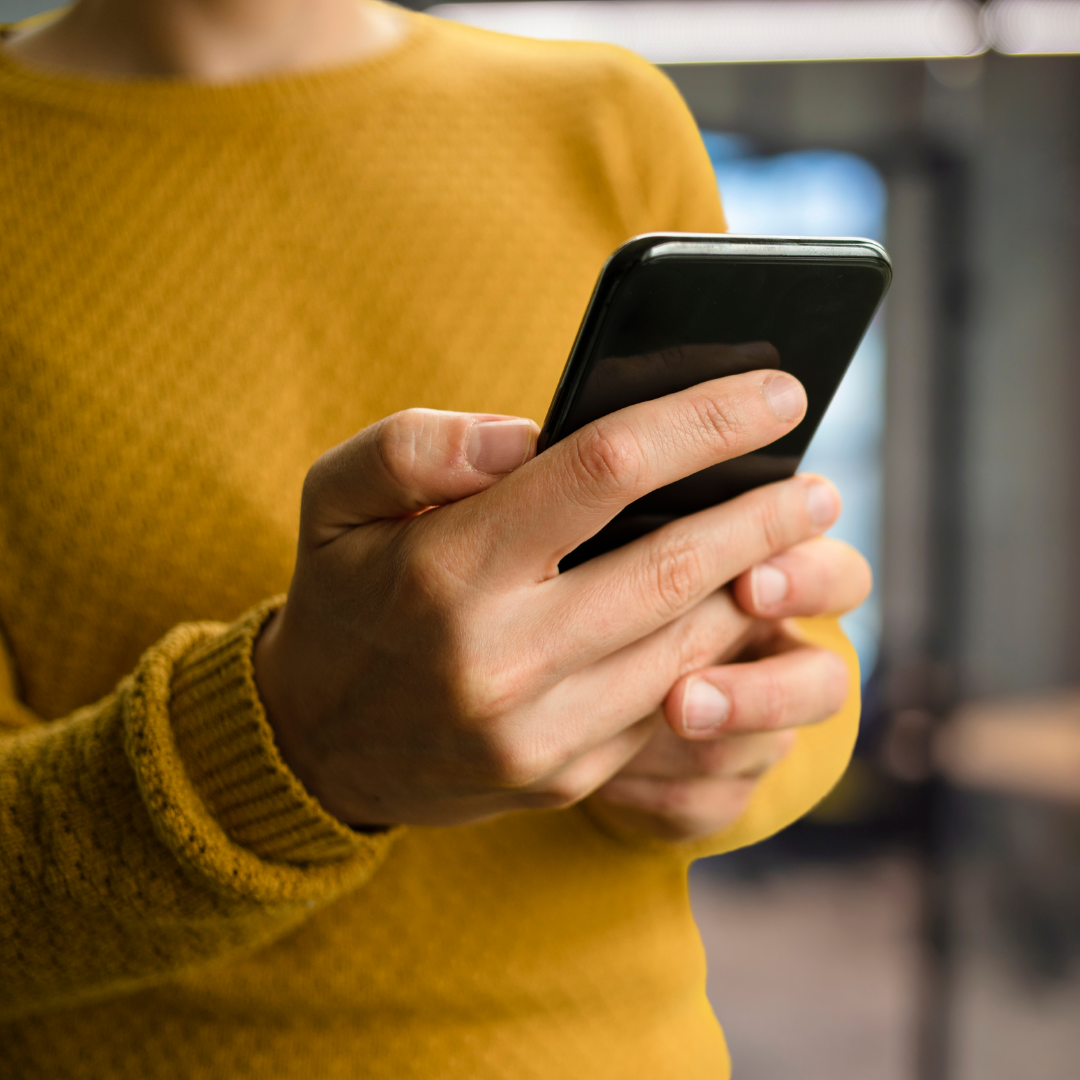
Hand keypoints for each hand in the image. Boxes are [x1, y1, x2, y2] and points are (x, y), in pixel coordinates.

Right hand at [254, 365, 841, 827]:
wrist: (315, 741)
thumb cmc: (341, 595)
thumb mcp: (336, 496)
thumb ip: (420, 446)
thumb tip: (531, 436)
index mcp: (449, 571)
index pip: (603, 471)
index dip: (702, 422)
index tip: (777, 394)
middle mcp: (502, 660)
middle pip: (673, 569)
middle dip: (764, 517)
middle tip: (820, 484)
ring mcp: (538, 732)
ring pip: (687, 647)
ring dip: (755, 586)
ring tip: (796, 538)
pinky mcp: (562, 778)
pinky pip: (663, 707)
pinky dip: (711, 654)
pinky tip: (734, 612)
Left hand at [587, 537, 870, 840]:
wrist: (565, 679)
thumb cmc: (607, 580)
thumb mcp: (627, 546)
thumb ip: (646, 533)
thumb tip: (611, 500)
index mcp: (779, 584)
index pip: (838, 579)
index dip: (808, 583)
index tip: (750, 584)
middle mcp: (781, 662)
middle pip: (822, 685)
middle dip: (758, 694)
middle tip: (687, 697)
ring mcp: (758, 735)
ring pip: (761, 753)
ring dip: (701, 745)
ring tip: (633, 729)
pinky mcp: (717, 795)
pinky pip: (702, 804)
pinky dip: (652, 791)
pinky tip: (605, 778)